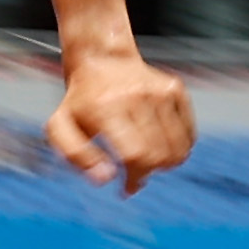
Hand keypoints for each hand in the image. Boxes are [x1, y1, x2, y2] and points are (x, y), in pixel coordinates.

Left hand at [46, 46, 192, 193]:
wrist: (102, 61)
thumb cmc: (80, 101)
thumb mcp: (60, 127)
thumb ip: (76, 156)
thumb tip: (105, 179)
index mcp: (106, 109)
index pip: (136, 155)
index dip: (135, 178)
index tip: (127, 188)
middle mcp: (137, 98)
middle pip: (159, 154)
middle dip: (149, 173)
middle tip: (136, 173)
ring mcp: (160, 92)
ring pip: (178, 148)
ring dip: (165, 163)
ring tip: (147, 160)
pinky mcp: (176, 90)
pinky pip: (188, 134)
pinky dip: (178, 148)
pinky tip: (159, 146)